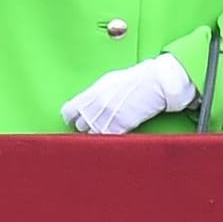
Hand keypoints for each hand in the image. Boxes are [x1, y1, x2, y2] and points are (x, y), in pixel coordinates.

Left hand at [60, 53, 196, 134]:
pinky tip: (113, 136)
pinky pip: (106, 139)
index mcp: (90, 94)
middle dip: (85, 128)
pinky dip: (108, 140)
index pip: (69, 111)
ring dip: (96, 136)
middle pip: (80, 125)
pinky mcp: (120, 127)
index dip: (71, 118)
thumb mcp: (107, 83)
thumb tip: (86, 105)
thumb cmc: (133, 81)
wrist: (153, 83)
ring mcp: (106, 118)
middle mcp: (95, 107)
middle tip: (93, 127)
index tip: (75, 121)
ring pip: (91, 136)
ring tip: (105, 131)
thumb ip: (93, 95)